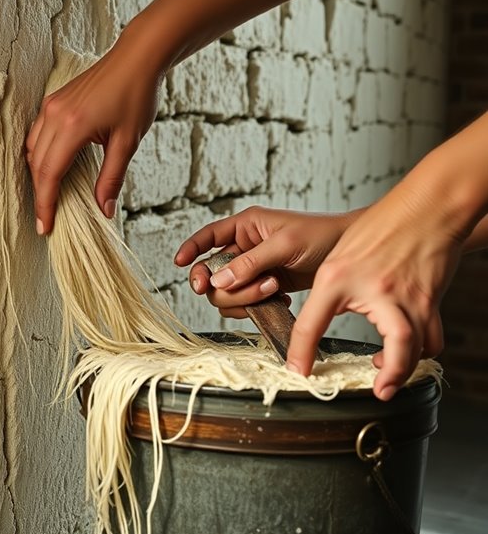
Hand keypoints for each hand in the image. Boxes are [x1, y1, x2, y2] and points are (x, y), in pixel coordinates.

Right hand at [26, 28, 165, 234]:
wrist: (136, 58)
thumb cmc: (136, 95)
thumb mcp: (127, 142)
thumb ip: (112, 178)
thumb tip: (103, 210)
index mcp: (73, 127)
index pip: (50, 174)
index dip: (45, 204)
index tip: (45, 227)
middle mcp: (55, 115)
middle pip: (37, 165)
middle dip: (40, 195)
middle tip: (47, 220)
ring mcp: (51, 106)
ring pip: (33, 149)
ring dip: (39, 175)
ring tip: (50, 197)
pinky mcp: (54, 101)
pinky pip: (37, 134)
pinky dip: (40, 155)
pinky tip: (52, 167)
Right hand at [174, 206, 355, 317]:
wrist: (353, 258)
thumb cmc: (322, 236)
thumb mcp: (284, 245)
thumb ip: (250, 263)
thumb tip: (218, 280)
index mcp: (245, 227)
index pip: (207, 237)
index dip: (191, 250)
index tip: (179, 263)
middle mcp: (244, 248)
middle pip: (212, 274)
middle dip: (227, 285)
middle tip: (246, 288)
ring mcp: (254, 270)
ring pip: (227, 293)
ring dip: (246, 298)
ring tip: (274, 290)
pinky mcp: (266, 288)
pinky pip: (246, 304)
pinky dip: (258, 307)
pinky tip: (280, 300)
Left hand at [285, 113, 487, 399]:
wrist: (424, 209)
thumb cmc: (380, 230)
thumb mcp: (337, 260)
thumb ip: (327, 292)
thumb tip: (313, 324)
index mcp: (339, 279)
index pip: (311, 323)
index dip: (301, 351)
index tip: (299, 370)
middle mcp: (379, 291)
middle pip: (398, 345)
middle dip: (391, 374)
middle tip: (379, 390)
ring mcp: (411, 297)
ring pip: (420, 346)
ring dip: (405, 368)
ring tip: (385, 375)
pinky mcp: (431, 300)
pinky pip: (433, 336)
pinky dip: (421, 351)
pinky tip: (405, 350)